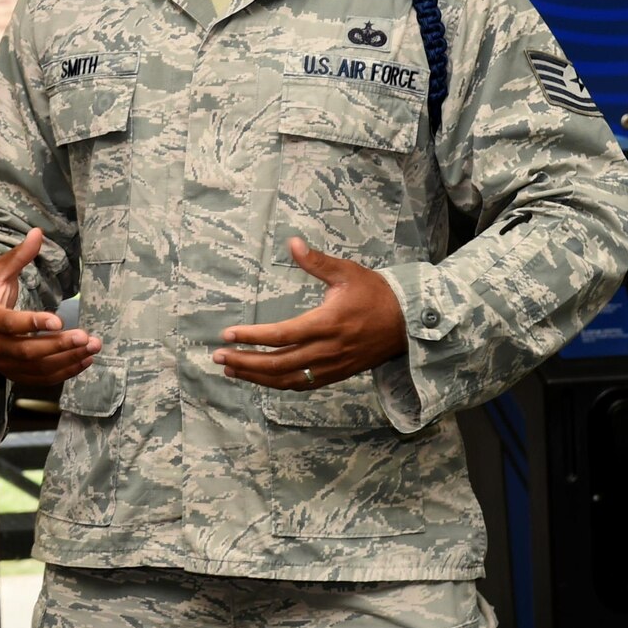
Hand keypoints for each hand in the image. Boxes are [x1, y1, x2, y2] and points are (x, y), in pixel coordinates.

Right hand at [0, 229, 99, 386]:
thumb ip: (18, 256)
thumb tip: (38, 233)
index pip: (10, 324)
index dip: (33, 324)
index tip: (58, 321)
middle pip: (27, 351)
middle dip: (59, 346)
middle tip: (85, 337)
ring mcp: (4, 363)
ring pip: (37, 368)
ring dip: (67, 360)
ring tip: (92, 348)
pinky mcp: (14, 374)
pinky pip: (40, 379)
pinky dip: (64, 373)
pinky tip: (84, 361)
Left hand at [214, 238, 405, 389]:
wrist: (408, 324)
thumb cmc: (375, 294)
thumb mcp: (347, 272)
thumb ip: (317, 262)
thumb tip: (292, 243)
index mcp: (327, 324)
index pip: (281, 335)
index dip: (252, 337)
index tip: (228, 335)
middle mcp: (326, 350)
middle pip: (277, 364)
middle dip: (245, 362)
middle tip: (219, 356)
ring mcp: (331, 367)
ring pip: (286, 379)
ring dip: (256, 377)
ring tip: (230, 370)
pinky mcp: (336, 374)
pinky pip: (301, 384)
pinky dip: (277, 384)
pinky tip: (259, 378)